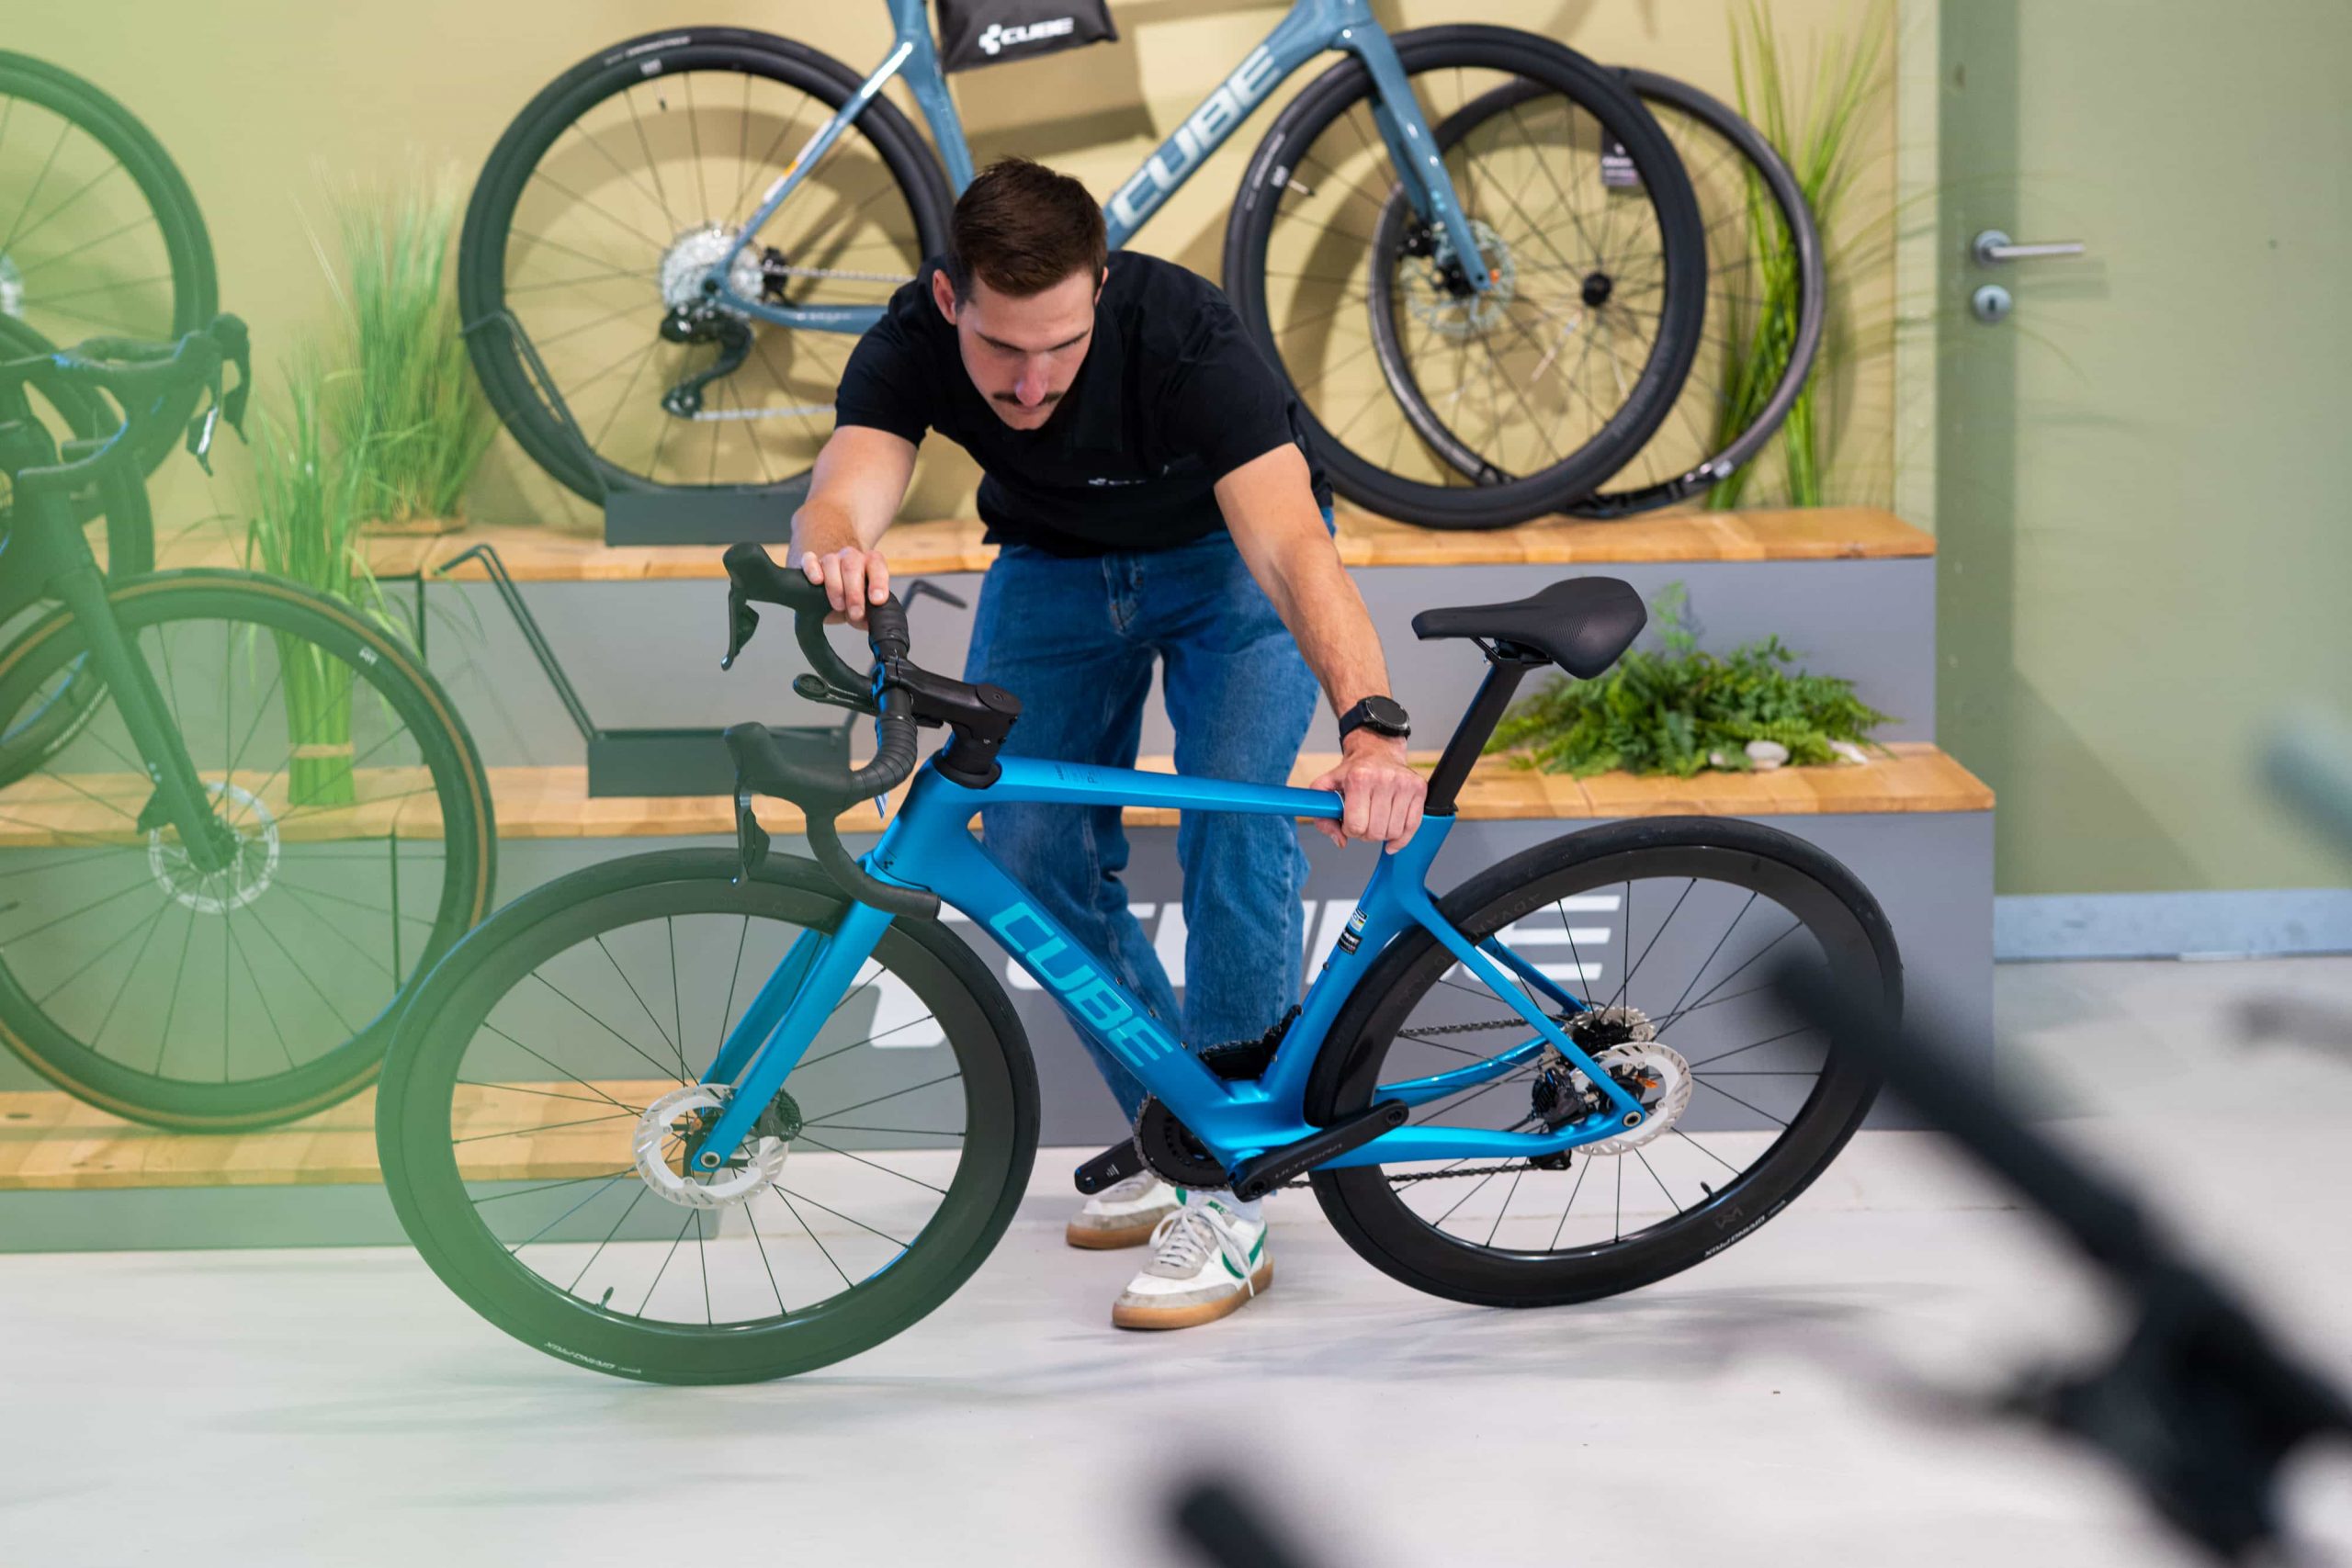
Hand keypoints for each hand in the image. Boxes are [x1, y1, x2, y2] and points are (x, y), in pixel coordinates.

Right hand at [799, 545, 890, 627]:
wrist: (835, 604)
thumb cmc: (855, 603)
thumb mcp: (867, 610)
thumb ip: (875, 613)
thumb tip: (879, 623)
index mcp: (870, 564)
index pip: (877, 564)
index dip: (878, 582)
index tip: (877, 600)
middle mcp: (851, 557)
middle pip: (852, 566)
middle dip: (854, 593)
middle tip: (856, 613)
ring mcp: (831, 559)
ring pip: (831, 562)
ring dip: (835, 587)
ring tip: (838, 606)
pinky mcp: (812, 564)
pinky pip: (809, 560)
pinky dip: (812, 569)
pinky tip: (817, 581)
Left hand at [1308, 732, 1425, 852]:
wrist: (1377, 750)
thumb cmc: (1353, 771)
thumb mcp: (1326, 786)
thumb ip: (1322, 815)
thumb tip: (1340, 840)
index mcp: (1359, 778)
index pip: (1356, 825)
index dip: (1349, 830)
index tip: (1349, 822)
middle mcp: (1384, 779)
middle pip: (1375, 832)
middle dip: (1366, 834)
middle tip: (1363, 822)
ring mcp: (1404, 783)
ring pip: (1394, 832)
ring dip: (1383, 835)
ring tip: (1376, 821)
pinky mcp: (1419, 788)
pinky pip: (1413, 826)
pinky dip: (1402, 838)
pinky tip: (1393, 837)